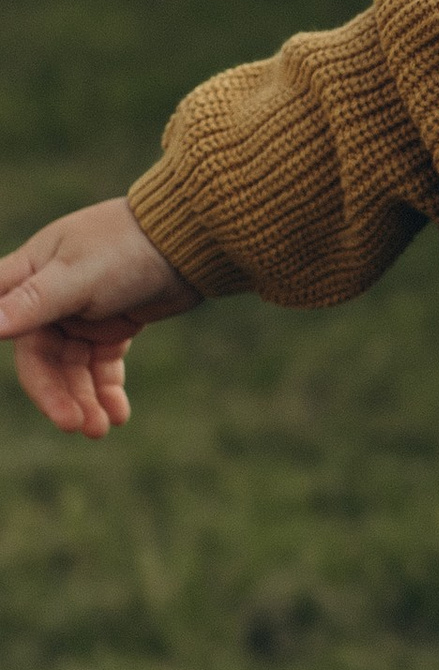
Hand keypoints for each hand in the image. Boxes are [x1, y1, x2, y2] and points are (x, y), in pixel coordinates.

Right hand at [0, 198, 198, 434]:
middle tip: (77, 426)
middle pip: (41, 358)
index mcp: (28, 276)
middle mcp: (49, 298)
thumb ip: (33, 302)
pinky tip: (118, 415)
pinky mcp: (112, 327)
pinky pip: (102, 367)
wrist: (188, 240)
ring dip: (84, 399)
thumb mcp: (77, 276)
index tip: (30, 386)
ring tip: (102, 428)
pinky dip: (107, 391)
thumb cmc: (126, 246)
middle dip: (57, 394)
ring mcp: (81, 314)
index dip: (4, 338)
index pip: (3, 318)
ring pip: (73, 368)